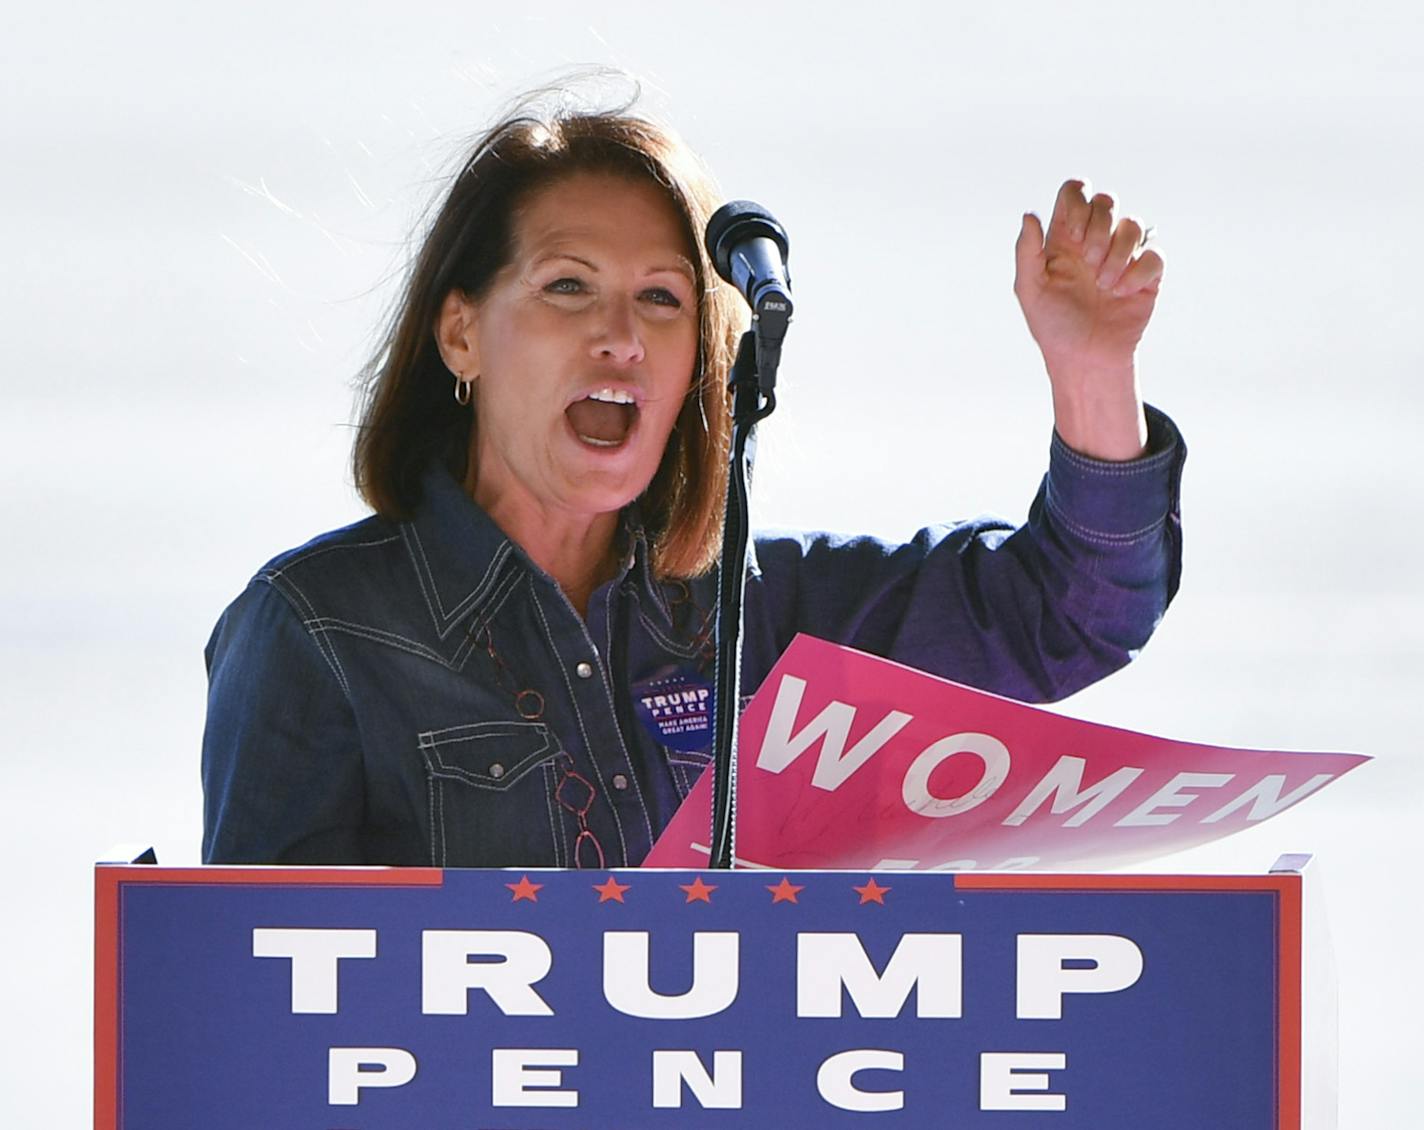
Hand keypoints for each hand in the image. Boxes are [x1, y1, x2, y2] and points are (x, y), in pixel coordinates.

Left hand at [1014, 180, 1163, 459]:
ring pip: (1134, 224)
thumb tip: (1029, 214)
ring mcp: (1122, 255)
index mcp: (1065, 237)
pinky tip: (1122, 293)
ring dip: (1117, 254)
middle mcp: (1094, 240)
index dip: (1078, 203)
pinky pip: (1154, 253)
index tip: (1074, 236)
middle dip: (1098, 230)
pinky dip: (1138, 271)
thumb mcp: (1030, 291)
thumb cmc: (1053, 326)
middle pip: (1106, 201)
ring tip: (1104, 286)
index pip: (1074, 192)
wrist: (1084, 359)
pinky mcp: (1146, 274)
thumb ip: (1026, 252)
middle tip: (1089, 265)